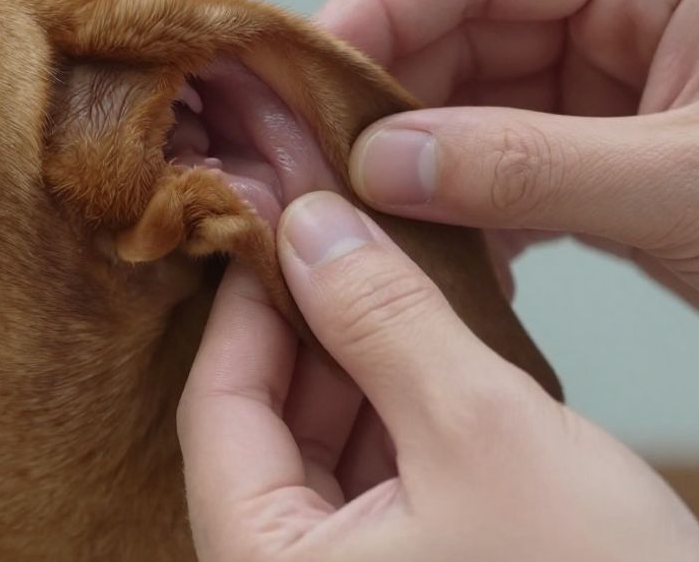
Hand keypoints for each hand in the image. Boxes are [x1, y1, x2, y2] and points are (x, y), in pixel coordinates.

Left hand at [179, 191, 698, 561]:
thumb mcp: (481, 429)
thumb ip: (384, 320)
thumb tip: (311, 228)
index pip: (217, 408)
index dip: (249, 301)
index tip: (279, 220)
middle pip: (266, 426)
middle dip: (312, 324)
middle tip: (345, 233)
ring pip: (324, 448)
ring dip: (359, 361)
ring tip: (394, 275)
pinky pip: (376, 478)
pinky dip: (400, 411)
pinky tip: (433, 349)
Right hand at [318, 0, 698, 371]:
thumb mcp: (691, 185)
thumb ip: (528, 170)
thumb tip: (385, 164)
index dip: (381, 5)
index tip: (309, 76)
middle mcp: (627, 5)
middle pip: (462, 23)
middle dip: (390, 95)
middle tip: (322, 166)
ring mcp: (613, 77)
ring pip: (473, 98)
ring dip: (422, 158)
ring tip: (373, 219)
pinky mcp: (609, 145)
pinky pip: (506, 157)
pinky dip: (470, 202)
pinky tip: (450, 249)